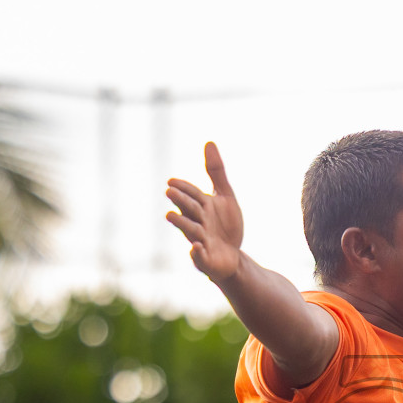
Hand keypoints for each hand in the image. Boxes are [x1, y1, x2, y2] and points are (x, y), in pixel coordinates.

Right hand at [166, 142, 244, 283]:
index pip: (191, 194)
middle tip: (169, 192)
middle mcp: (198, 222)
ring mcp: (201, 241)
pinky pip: (200, 257)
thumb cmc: (226, 225)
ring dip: (182, 223)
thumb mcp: (225, 196)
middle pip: (188, 210)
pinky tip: (196, 247)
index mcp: (202, 207)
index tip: (172, 182)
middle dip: (180, 201)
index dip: (183, 188)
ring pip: (191, 231)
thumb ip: (216, 172)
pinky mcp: (206, 260)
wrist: (232, 256)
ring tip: (171, 216)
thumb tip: (209, 142)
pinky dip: (197, 253)